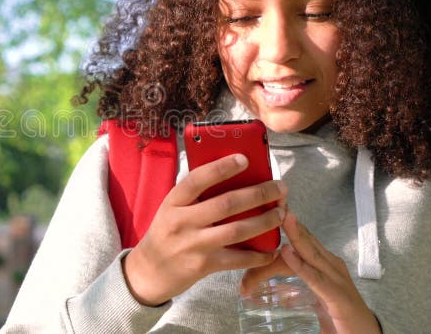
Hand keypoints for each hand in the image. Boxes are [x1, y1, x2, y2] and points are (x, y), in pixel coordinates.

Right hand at [123, 153, 286, 305]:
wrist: (149, 271)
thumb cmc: (166, 233)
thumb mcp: (171, 209)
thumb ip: (193, 195)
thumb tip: (229, 174)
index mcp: (173, 202)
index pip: (197, 179)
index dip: (221, 167)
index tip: (244, 159)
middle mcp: (182, 222)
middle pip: (227, 204)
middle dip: (259, 194)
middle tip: (280, 188)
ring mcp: (193, 245)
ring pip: (237, 230)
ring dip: (264, 221)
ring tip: (281, 213)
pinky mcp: (204, 266)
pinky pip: (238, 259)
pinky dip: (259, 255)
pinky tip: (273, 249)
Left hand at [241, 211, 380, 333]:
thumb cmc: (338, 316)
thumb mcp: (311, 296)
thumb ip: (289, 289)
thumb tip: (258, 286)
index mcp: (325, 264)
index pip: (303, 240)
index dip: (287, 224)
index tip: (269, 206)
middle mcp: (332, 267)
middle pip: (306, 241)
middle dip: (289, 222)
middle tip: (271, 202)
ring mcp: (337, 280)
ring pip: (312, 254)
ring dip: (296, 235)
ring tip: (282, 218)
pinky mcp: (339, 298)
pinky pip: (316, 279)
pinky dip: (301, 265)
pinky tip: (288, 254)